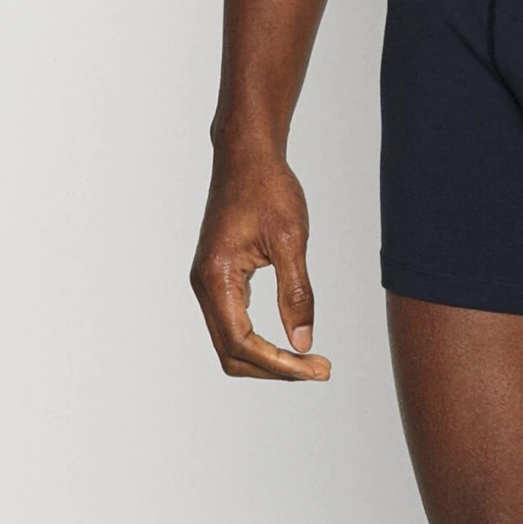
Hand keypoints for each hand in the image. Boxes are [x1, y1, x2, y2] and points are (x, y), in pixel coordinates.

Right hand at [191, 151, 331, 379]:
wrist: (246, 155)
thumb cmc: (268, 188)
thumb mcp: (291, 238)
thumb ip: (296, 293)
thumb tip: (303, 343)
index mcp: (216, 278)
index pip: (242, 343)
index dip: (279, 364)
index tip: (316, 367)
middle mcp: (204, 285)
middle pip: (232, 352)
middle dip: (274, 368)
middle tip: (318, 368)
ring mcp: (207, 282)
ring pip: (230, 341)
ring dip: (266, 357)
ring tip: (308, 359)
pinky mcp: (217, 276)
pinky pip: (233, 321)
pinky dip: (259, 339)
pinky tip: (288, 337)